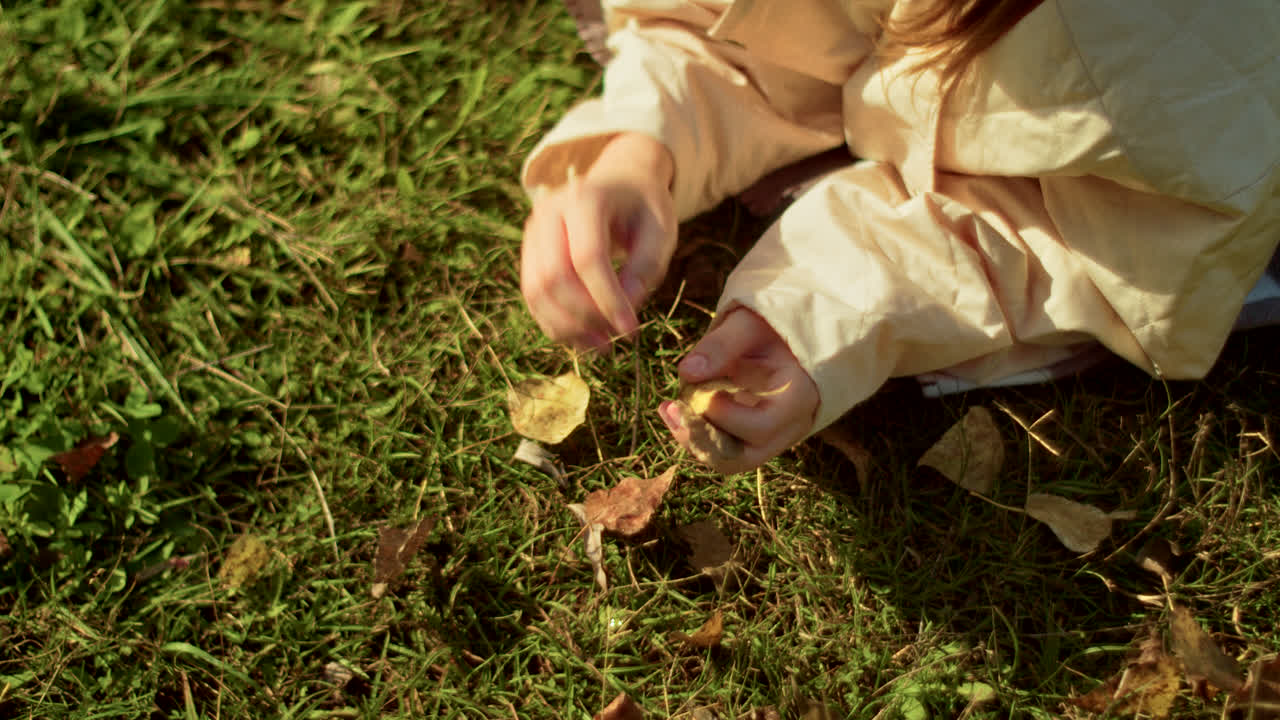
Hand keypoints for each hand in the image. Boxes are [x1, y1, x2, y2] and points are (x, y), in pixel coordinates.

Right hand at [520, 133, 676, 350]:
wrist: (620, 181)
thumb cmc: (645, 208)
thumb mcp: (662, 232)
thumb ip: (645, 268)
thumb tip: (622, 312)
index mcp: (585, 198)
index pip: (587, 258)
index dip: (608, 299)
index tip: (631, 331)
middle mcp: (549, 211)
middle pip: (553, 277)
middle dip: (584, 317)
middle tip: (615, 340)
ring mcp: (533, 231)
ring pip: (535, 291)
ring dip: (566, 327)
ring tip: (602, 347)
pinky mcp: (529, 251)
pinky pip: (533, 295)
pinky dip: (556, 323)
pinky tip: (585, 338)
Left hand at [658, 306, 819, 472]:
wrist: (786, 334)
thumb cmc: (770, 325)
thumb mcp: (747, 324)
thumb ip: (720, 346)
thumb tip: (686, 372)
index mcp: (797, 399)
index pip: (760, 427)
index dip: (723, 414)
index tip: (695, 388)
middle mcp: (789, 427)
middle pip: (745, 456)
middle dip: (702, 437)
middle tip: (670, 408)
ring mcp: (772, 436)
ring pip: (731, 459)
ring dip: (694, 439)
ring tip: (668, 409)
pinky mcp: (753, 436)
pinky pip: (724, 449)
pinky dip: (697, 434)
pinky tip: (674, 409)